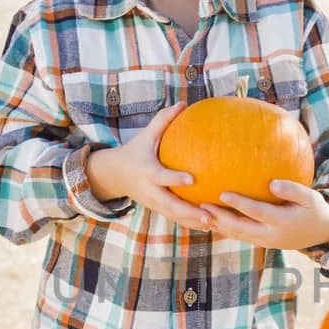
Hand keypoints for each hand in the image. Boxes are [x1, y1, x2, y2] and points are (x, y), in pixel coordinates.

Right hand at [86, 103, 214, 232]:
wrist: (114, 175)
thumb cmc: (135, 151)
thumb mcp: (145, 135)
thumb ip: (163, 120)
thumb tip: (183, 103)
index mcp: (147, 172)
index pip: (162, 177)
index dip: (175, 179)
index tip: (192, 179)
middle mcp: (150, 191)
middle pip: (169, 205)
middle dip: (188, 212)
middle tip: (208, 215)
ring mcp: (154, 203)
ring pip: (174, 216)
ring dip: (193, 222)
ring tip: (215, 224)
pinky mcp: (158, 209)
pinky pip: (176, 219)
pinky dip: (191, 224)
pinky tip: (211, 226)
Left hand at [199, 180, 328, 249]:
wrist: (321, 233)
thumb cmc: (315, 209)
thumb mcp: (311, 197)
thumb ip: (292, 190)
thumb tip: (272, 184)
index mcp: (282, 222)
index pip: (256, 212)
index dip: (239, 203)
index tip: (222, 192)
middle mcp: (271, 235)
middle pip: (240, 227)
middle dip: (220, 217)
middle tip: (201, 205)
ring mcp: (265, 242)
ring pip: (237, 235)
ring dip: (218, 225)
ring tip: (200, 213)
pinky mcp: (262, 243)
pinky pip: (240, 236)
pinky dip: (225, 229)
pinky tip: (212, 219)